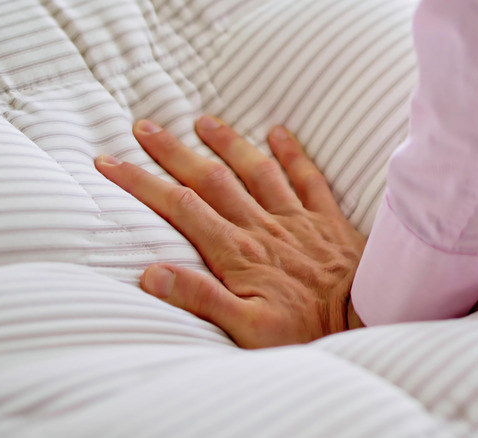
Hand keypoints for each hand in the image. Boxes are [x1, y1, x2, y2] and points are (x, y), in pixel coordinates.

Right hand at [95, 116, 365, 347]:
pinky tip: (279, 133)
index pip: (179, 207)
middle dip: (173, 152)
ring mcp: (294, 219)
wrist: (366, 322)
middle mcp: (261, 226)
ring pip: (254, 170)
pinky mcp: (325, 220)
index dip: (142, 183)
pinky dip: (293, 154)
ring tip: (202, 121)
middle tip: (144, 127)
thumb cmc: (305, 331)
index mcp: (236, 251)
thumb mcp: (246, 328)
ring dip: (226, 143)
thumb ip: (200, 299)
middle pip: (209, 179)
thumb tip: (151, 275)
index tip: (111, 163)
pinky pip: (307, 178)